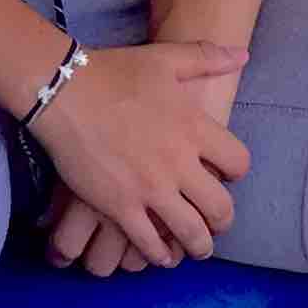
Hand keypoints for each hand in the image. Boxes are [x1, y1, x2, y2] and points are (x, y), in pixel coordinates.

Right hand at [27, 37, 249, 269]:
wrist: (63, 90)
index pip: (238, 163)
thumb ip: (206, 57)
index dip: (235, 173)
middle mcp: (180, 163)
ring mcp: (151, 189)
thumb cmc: (112, 71)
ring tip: (194, 249)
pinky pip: (150, 243)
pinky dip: (159, 254)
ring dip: (197, 246)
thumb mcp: (165, 58)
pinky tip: (158, 254)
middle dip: (222, 222)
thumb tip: (243, 54)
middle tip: (216, 225)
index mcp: (195, 128)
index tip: (225, 177)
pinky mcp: (121, 207)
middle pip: (221, 208)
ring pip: (191, 234)